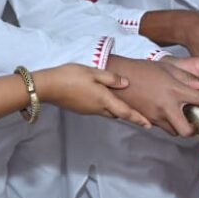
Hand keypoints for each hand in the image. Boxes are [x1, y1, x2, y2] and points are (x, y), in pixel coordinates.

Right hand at [33, 64, 149, 127]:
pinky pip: (98, 110)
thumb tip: (126, 83)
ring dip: (117, 110)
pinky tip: (104, 98)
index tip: (149, 125)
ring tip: (124, 106)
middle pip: (117, 114)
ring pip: (108, 112)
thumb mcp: (93, 72)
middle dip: (128, 114)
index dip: (138, 118)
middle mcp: (98, 108)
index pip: (125, 112)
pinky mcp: (81, 109)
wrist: (49, 86)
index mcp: (104, 99)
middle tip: (140, 114)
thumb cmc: (71, 76)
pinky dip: (106, 107)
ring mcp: (88, 110)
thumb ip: (111, 78)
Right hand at [106, 55, 198, 136]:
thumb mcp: (168, 68)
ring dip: (181, 127)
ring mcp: (156, 116)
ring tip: (184, 119)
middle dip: (196, 130)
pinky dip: (169, 124)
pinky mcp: (147, 119)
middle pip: (187, 131)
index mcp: (174, 91)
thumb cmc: (144, 69)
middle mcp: (167, 107)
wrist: (118, 76)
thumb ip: (187, 77)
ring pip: (174, 131)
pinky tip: (169, 115)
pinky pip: (162, 127)